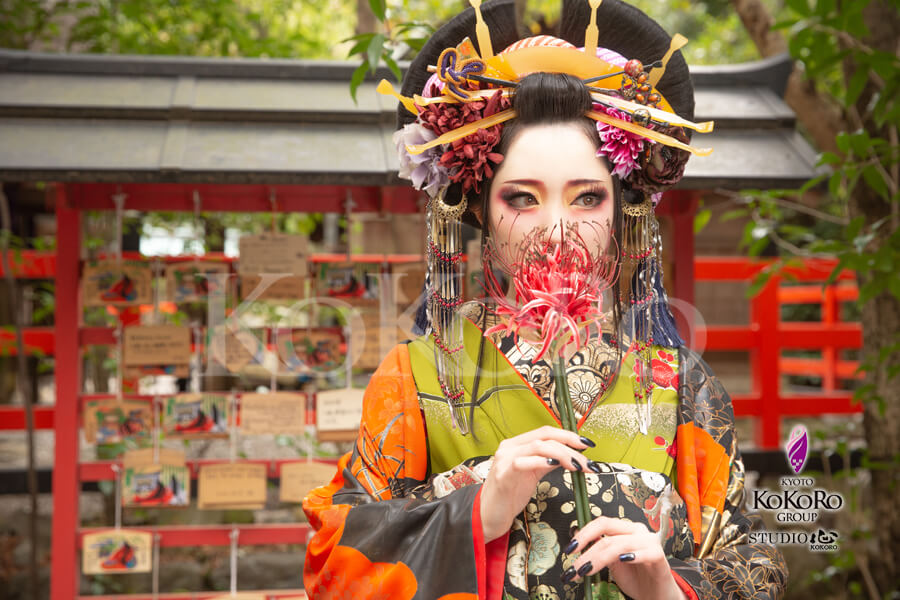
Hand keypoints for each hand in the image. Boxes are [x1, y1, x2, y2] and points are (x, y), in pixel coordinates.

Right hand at [480, 426, 594, 541]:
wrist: (487, 515)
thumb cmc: (509, 495)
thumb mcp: (532, 474)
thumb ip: (547, 462)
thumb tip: (570, 456)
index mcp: (517, 444)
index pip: (546, 431)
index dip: (568, 435)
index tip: (587, 444)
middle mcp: (510, 446)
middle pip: (545, 436)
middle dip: (571, 446)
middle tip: (588, 461)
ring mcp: (505, 459)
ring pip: (538, 446)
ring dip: (563, 455)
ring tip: (578, 466)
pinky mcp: (503, 474)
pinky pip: (523, 462)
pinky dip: (541, 461)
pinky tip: (554, 465)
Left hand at [563, 517, 686, 599]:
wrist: (656, 594)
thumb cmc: (636, 577)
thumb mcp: (611, 562)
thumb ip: (598, 549)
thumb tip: (576, 538)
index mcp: (625, 529)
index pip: (602, 522)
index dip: (584, 533)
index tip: (570, 549)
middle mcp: (637, 531)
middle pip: (608, 531)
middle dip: (587, 549)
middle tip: (575, 567)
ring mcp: (649, 542)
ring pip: (620, 543)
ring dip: (599, 558)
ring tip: (586, 570)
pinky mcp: (659, 556)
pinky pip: (647, 552)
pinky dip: (634, 555)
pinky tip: (623, 560)